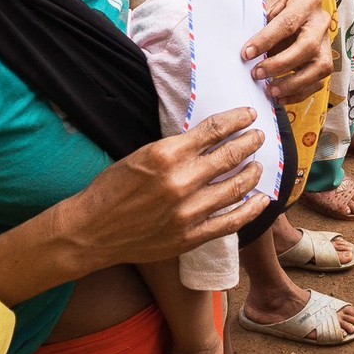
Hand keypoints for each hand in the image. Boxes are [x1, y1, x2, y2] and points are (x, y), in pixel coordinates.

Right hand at [67, 110, 268, 261]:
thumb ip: (176, 148)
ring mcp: (188, 212)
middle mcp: (181, 182)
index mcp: (166, 155)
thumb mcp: (141, 154)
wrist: (92, 230)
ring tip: (258, 165)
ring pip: (236, 188)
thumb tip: (209, 138)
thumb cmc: (113, 188)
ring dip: (253, 173)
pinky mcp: (191, 237)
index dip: (237, 120)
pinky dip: (250, 210)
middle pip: (230, 156)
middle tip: (259, 136)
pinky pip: (230, 222)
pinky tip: (261, 200)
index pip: (214, 131)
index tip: (249, 115)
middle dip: (250, 143)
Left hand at [246, 0, 332, 102]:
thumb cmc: (272, 2)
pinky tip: (279, 96)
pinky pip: (318, 81)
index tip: (247, 54)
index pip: (288, 23)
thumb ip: (257, 17)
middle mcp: (321, 21)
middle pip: (308, 46)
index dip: (267, 40)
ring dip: (293, 83)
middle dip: (281, 64)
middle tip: (257, 73)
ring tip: (270, 90)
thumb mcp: (265, 0)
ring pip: (320, 67)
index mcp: (307, 0)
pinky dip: (299, 93)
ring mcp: (326, 42)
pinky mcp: (324, 60)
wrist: (287, 5)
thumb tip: (244, 47)